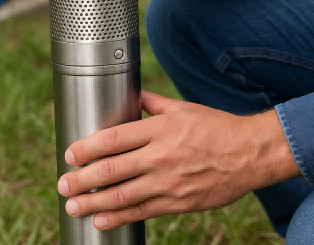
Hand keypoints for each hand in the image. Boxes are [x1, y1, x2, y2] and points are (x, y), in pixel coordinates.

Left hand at [56, 90, 300, 230]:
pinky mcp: (179, 203)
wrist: (251, 154)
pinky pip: (142, 212)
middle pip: (112, 170)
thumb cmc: (217, 127)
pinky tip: (101, 220)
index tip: (70, 155)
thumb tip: (129, 93)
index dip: (87, 148)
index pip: (113, 139)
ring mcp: (170, 183)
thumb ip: (152, 103)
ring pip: (122, 196)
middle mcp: (161, 156)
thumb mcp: (182, 108)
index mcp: (160, 129)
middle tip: (63, 183)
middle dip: (82, 179)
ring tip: (73, 205)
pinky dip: (118, 218)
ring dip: (93, 202)